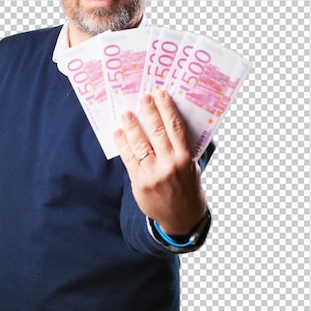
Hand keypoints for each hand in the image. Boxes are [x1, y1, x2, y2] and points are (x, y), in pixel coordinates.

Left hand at [113, 90, 206, 235]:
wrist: (182, 217)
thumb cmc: (187, 187)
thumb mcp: (192, 167)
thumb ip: (183, 147)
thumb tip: (173, 122)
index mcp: (185, 158)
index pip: (175, 127)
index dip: (167, 108)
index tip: (160, 93)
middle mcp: (170, 165)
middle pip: (157, 132)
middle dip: (149, 112)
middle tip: (142, 97)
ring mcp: (153, 174)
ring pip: (140, 144)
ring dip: (132, 126)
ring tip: (125, 113)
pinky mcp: (140, 183)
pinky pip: (129, 159)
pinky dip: (122, 144)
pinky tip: (118, 132)